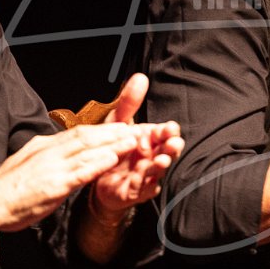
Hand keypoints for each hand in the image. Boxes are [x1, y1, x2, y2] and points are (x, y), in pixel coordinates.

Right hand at [0, 121, 144, 233]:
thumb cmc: (7, 190)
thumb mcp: (28, 164)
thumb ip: (47, 156)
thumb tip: (60, 150)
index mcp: (43, 146)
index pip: (77, 133)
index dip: (101, 130)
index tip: (119, 127)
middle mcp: (49, 152)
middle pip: (86, 136)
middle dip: (112, 132)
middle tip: (134, 128)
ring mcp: (51, 167)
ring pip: (87, 150)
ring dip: (112, 144)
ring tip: (132, 141)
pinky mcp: (53, 185)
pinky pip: (80, 172)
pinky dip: (98, 164)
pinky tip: (113, 159)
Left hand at [89, 73, 183, 217]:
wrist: (97, 177)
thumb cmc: (112, 148)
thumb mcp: (117, 122)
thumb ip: (129, 103)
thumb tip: (140, 77)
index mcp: (151, 139)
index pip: (166, 133)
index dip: (169, 131)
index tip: (168, 128)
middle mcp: (153, 156)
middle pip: (168, 151)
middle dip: (172, 148)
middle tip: (172, 144)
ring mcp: (147, 174)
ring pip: (159, 170)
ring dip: (161, 166)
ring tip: (160, 160)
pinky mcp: (137, 191)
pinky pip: (142, 188)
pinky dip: (142, 184)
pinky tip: (140, 178)